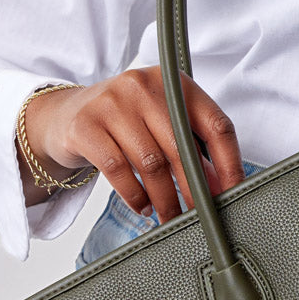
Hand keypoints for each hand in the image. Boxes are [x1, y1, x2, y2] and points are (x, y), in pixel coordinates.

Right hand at [19, 67, 244, 221]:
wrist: (64, 114)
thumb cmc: (124, 121)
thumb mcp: (161, 124)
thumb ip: (191, 147)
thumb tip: (220, 186)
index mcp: (175, 83)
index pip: (216, 124)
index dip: (230, 162)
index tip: (234, 193)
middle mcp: (145, 86)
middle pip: (182, 148)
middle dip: (194, 190)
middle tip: (199, 216)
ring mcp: (112, 102)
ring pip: (151, 163)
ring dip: (165, 199)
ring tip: (169, 216)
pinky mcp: (86, 125)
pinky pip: (118, 169)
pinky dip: (135, 196)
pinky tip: (142, 207)